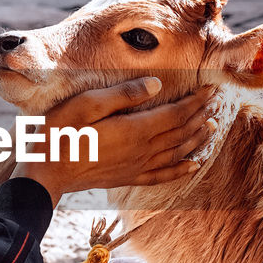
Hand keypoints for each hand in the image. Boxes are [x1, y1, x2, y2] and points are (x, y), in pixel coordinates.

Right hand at [11, 78, 215, 203]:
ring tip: (211, 125)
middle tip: (217, 102)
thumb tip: (157, 85)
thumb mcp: (86, 104)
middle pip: (180, 131)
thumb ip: (123, 94)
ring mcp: (135, 167)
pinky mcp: (127, 178)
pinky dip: (182, 169)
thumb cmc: (60, 134)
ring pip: (176, 152)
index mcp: (134, 129)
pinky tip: (194, 164)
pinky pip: (163, 175)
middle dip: (200, 115)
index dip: (196, 101)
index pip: (175, 113)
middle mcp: (141, 150)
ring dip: (196, 138)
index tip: (211, 88)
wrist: (45, 174)